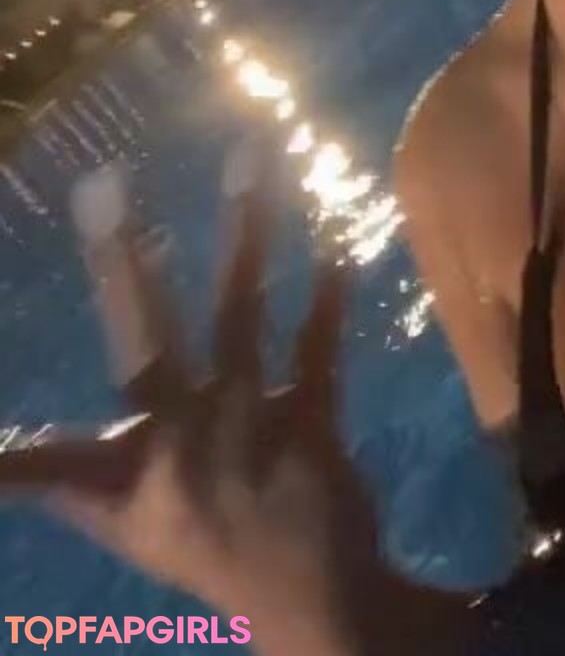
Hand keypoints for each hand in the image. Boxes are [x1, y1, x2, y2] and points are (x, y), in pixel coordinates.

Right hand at [0, 152, 376, 655]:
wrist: (312, 601)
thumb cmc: (198, 538)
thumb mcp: (116, 515)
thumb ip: (51, 473)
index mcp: (129, 467)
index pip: (48, 448)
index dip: (6, 448)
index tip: (3, 377)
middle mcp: (183, 444)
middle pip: (147, 336)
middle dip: (121, 264)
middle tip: (103, 184)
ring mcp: (251, 432)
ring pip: (239, 316)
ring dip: (241, 236)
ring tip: (245, 161)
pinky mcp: (314, 423)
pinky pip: (317, 347)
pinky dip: (326, 295)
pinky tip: (332, 239)